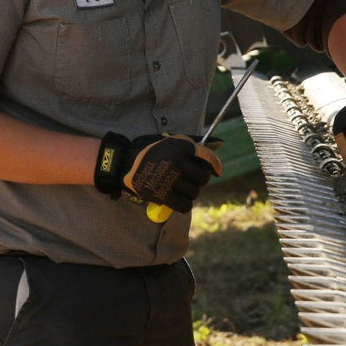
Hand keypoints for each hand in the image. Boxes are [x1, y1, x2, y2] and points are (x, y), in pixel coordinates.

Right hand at [95, 132, 222, 212]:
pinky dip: (183, 204)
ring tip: (178, 187)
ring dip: (189, 192)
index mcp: (182, 146)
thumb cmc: (149, 150)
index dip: (216, 166)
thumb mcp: (171, 140)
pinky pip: (184, 205)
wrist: (124, 163)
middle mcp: (178, 162)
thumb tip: (221, 143)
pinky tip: (177, 199)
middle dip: (198, 180)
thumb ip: (194, 143)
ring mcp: (171, 179)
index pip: (209, 158)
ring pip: (194, 193)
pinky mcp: (163, 194)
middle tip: (188, 178)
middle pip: (203, 178)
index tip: (217, 172)